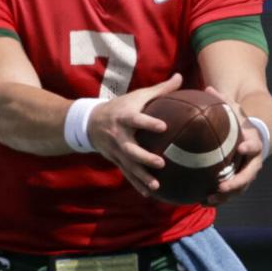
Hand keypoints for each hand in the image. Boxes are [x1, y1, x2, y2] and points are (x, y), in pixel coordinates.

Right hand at [87, 73, 183, 196]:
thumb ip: (160, 89)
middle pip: (130, 148)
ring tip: (156, 186)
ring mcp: (116, 150)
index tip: (163, 127)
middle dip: (144, 157)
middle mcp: (118, 136)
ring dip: (142, 176)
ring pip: (129, 165)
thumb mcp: (137, 95)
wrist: (90, 121)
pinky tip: (150, 194)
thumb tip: (181, 76)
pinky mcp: (116, 160)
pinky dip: (137, 184)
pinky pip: (127, 174)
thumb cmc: (121, 106)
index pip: (136, 120)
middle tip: (161, 163)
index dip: (148, 123)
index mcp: (124, 117)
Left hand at [202, 85, 263, 206]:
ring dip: (225, 196)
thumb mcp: (234, 110)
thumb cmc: (240, 123)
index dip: (249, 147)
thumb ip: (223, 101)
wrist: (251, 138)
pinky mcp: (238, 181)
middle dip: (236, 182)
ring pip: (239, 188)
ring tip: (209, 200)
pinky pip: (230, 192)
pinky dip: (218, 198)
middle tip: (222, 186)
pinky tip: (201, 202)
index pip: (254, 146)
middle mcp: (253, 162)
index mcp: (254, 144)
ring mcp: (247, 173)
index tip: (240, 148)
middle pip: (248, 175)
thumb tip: (208, 88)